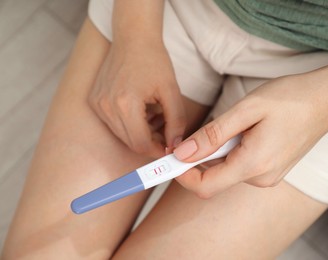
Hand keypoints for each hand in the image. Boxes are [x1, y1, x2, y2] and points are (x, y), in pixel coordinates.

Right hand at [89, 42, 185, 157]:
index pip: (140, 144)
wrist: (133, 38)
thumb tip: (175, 146)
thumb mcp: (171, 91)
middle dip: (151, 142)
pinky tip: (142, 110)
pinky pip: (114, 124)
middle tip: (166, 133)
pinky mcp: (94, 101)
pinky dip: (130, 124)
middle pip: (130, 142)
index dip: (157, 151)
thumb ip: (176, 121)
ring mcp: (98, 104)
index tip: (169, 148)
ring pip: (122, 135)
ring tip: (155, 116)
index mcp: (125, 104)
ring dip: (141, 133)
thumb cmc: (153, 60)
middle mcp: (106, 107)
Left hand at [173, 75, 327, 197]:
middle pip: (214, 178)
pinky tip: (247, 131)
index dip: (183, 175)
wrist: (326, 101)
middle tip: (206, 129)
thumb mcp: (246, 110)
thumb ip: (213, 135)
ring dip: (219, 151)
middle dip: (201, 158)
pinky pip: (240, 166)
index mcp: (253, 165)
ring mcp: (267, 176)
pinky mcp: (270, 170)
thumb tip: (183, 154)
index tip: (169, 158)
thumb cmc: (290, 99)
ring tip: (238, 124)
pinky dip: (232, 151)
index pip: (205, 186)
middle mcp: (261, 178)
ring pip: (226, 171)